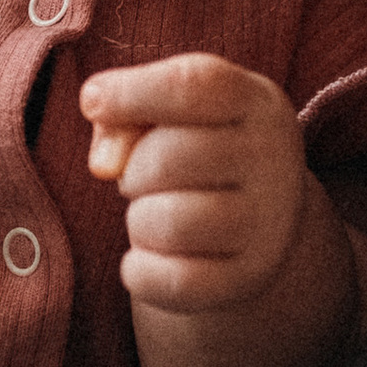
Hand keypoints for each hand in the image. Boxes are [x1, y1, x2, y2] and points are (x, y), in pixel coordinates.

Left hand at [81, 54, 318, 312]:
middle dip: (132, 167)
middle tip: (142, 175)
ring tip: (156, 213)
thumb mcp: (167, 114)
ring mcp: (268, 225)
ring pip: (169, 223)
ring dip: (139, 220)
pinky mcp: (248, 278)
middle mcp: (274, 160)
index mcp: (257, 103)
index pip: (194, 85)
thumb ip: (124, 117)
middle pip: (169, 157)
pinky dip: (141, 271)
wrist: (256, 220)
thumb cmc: (194, 149)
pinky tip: (152, 256)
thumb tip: (105, 163)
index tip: (93, 100)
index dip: (132, 91)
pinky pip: (171, 281)